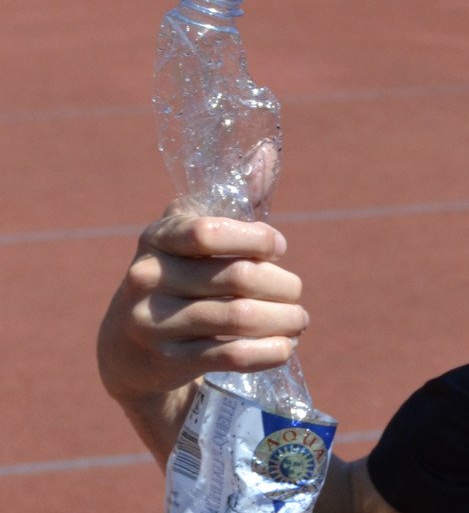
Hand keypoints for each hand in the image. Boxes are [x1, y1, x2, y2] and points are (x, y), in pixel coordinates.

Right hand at [98, 204, 307, 414]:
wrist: (126, 349)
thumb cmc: (177, 279)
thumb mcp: (190, 237)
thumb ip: (233, 198)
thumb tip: (268, 151)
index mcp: (156, 238)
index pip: (208, 233)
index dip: (254, 239)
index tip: (278, 246)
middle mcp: (148, 277)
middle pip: (236, 278)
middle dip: (281, 284)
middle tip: (297, 291)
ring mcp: (154, 322)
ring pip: (239, 317)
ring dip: (283, 319)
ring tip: (299, 319)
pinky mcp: (169, 361)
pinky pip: (231, 356)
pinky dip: (268, 351)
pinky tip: (286, 346)